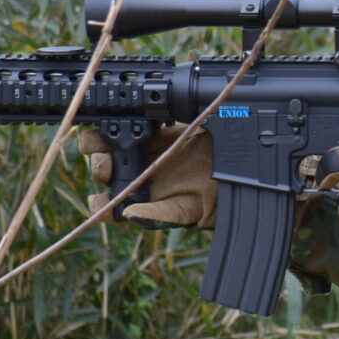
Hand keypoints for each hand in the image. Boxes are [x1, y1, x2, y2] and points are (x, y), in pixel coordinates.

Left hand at [78, 123, 215, 228]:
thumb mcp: (192, 210)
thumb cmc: (217, 196)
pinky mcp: (156, 131)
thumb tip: (130, 214)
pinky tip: (120, 123)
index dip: (99, 204)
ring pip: (111, 148)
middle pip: (106, 172)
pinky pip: (131, 126)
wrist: (242, 167)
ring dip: (101, 144)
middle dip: (101, 167)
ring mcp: (145, 153)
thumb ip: (162, 215)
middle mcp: (140, 177)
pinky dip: (121, 124)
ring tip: (105, 139)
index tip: (97, 200)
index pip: (110, 206)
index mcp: (144, 200)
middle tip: (105, 162)